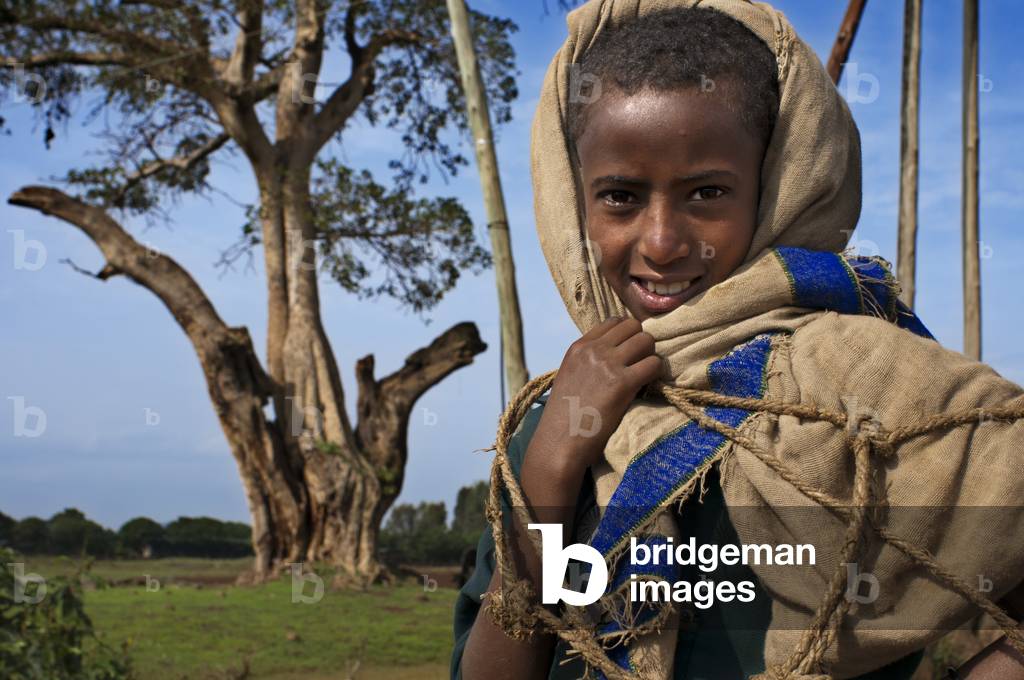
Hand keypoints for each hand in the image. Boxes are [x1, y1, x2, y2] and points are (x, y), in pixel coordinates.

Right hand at [534, 317, 662, 476]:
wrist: (559, 443)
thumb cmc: (564, 418)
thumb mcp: (569, 377)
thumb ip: (588, 362)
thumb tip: (614, 357)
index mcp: (578, 347)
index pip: (614, 321)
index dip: (628, 334)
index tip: (630, 351)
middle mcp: (593, 350)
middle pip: (634, 326)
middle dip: (641, 343)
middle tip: (640, 364)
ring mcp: (608, 364)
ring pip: (647, 340)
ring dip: (650, 356)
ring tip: (644, 375)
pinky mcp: (622, 383)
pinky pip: (653, 364)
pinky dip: (656, 373)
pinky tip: (647, 386)